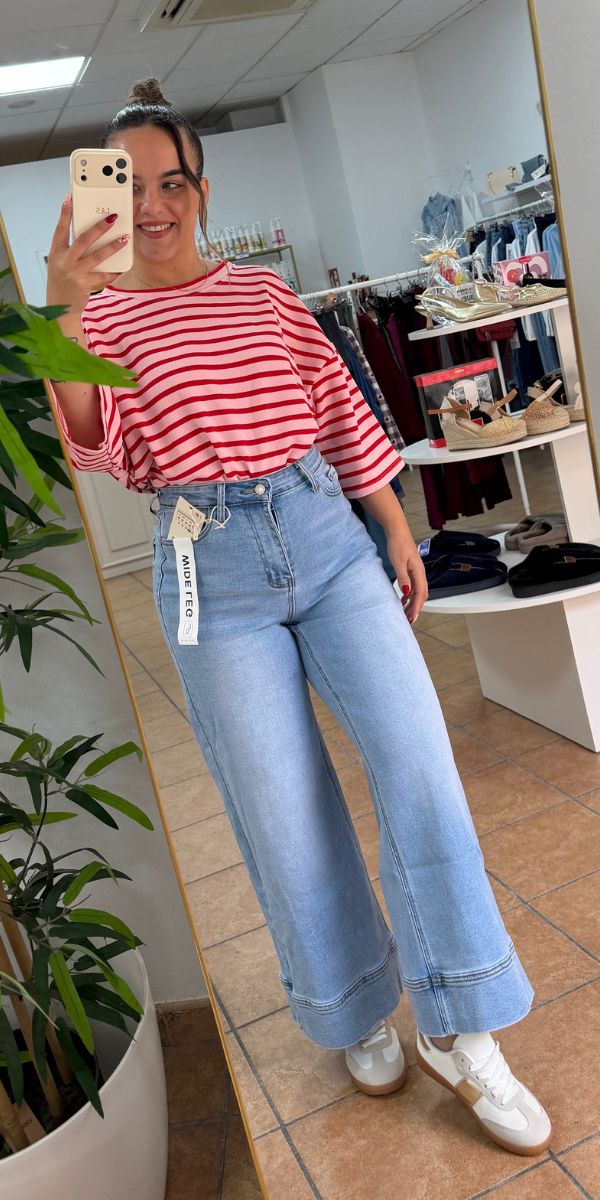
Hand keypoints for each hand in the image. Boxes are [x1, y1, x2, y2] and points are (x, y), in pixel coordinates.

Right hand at [46, 195, 127, 313]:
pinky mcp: (85, 284)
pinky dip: (114, 271)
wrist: (60, 307)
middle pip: (84, 240)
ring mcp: (75, 273)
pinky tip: (123, 266)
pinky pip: (104, 275)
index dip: (65, 213)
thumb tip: (91, 234)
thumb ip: (71, 249)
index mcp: (56, 252)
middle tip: (112, 217)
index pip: (60, 229)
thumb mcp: (59, 262)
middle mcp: (64, 261)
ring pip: (97, 256)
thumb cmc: (61, 281)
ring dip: (113, 246)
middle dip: (99, 227)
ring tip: (125, 238)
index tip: (70, 198)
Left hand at [386, 530, 427, 624]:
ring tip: (405, 614)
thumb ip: (403, 578)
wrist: (397, 531)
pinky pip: (413, 587)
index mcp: (419, 572)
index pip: (420, 595)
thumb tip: (407, 592)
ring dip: (412, 604)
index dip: (416, 608)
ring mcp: (416, 572)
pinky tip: (402, 600)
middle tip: (408, 621)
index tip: (411, 618)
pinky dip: (409, 596)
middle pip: (421, 596)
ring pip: (417, 592)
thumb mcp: (398, 562)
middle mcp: (420, 573)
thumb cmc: (398, 544)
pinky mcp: (411, 570)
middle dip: (416, 609)